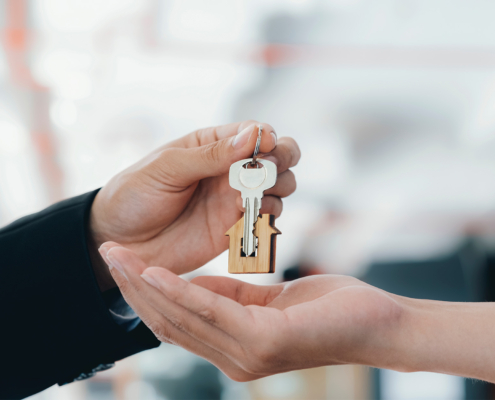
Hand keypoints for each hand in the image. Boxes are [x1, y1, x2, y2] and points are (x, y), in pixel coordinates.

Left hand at [90, 121, 299, 289]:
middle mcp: (230, 170)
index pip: (254, 132)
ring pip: (280, 187)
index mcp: (212, 145)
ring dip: (277, 189)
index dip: (267, 138)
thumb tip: (254, 135)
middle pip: (278, 157)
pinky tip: (247, 216)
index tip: (264, 148)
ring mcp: (235, 199)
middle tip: (266, 173)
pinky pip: (268, 218)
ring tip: (251, 198)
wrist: (120, 241)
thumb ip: (211, 154)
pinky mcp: (235, 227)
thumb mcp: (168, 167)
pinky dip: (269, 215)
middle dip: (282, 160)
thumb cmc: (136, 195)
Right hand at [99, 243, 406, 380]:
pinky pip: (211, 310)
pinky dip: (180, 290)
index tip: (123, 263)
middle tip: (107, 254)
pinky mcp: (264, 343)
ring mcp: (246, 355)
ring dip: (146, 286)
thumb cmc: (326, 307)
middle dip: (134, 287)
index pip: (176, 322)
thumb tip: (196, 284)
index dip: (144, 294)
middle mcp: (232, 357)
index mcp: (233, 346)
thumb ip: (232, 297)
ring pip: (182, 316)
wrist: (377, 323)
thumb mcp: (269, 299)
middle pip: (169, 320)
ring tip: (120, 258)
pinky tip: (156, 272)